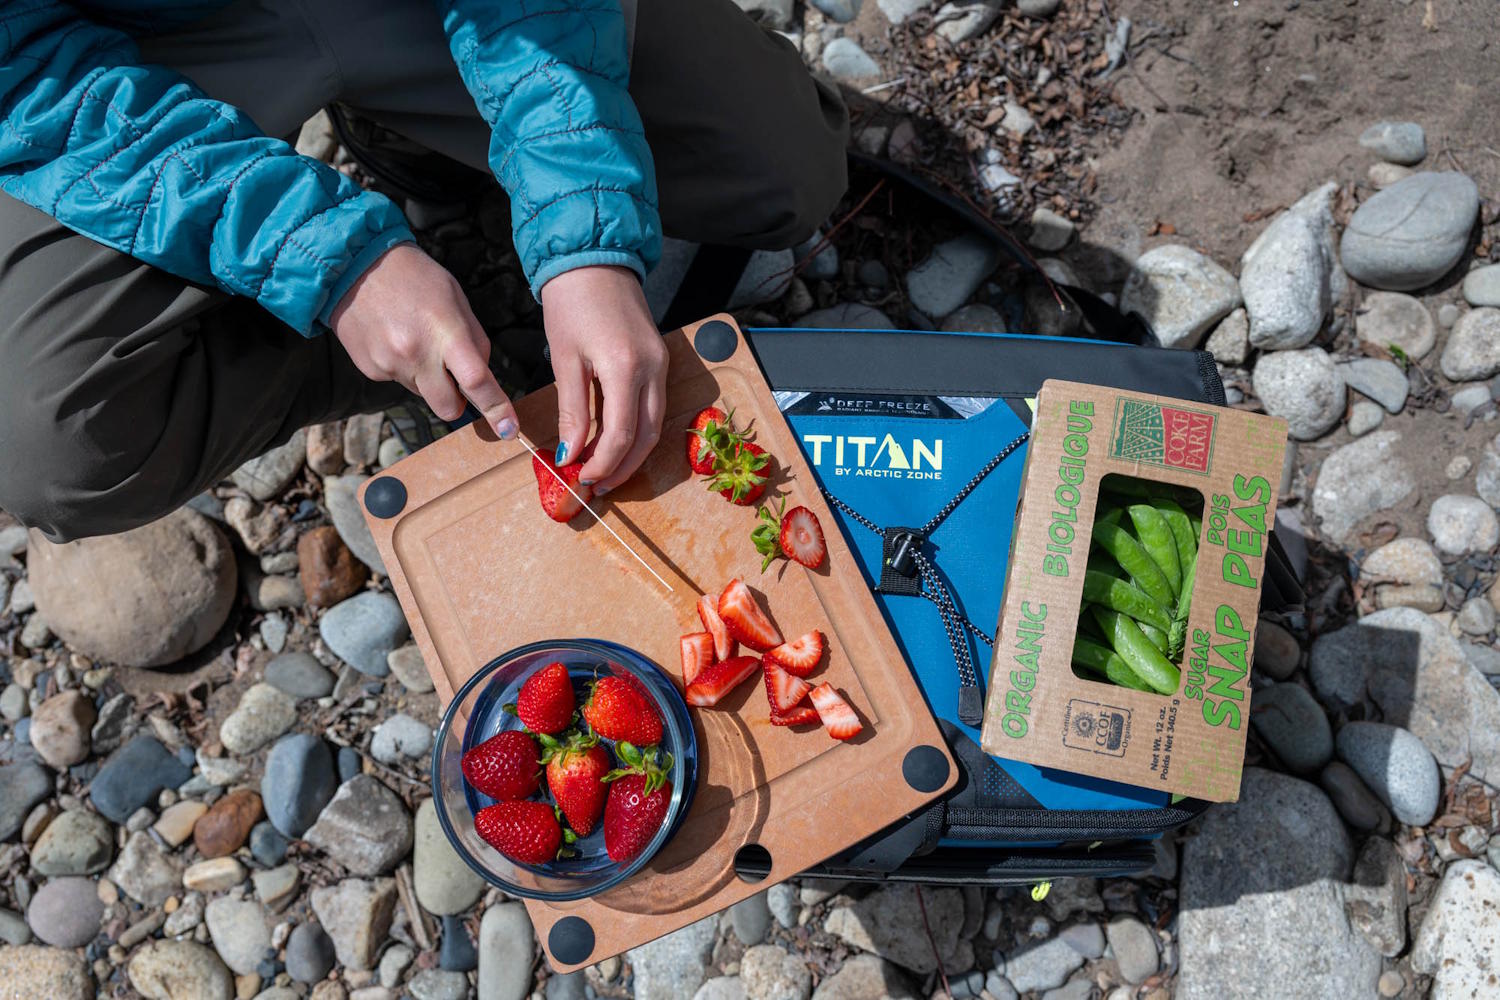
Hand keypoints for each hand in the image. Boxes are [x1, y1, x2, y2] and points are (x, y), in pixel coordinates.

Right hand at [330, 244, 517, 437]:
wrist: (353, 266)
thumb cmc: (414, 277)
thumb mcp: (455, 298)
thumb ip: (474, 340)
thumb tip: (482, 377)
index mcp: (445, 332)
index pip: (476, 381)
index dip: (496, 409)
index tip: (509, 429)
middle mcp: (416, 354)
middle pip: (448, 408)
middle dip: (456, 402)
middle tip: (452, 379)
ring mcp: (389, 364)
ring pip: (422, 392)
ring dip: (425, 376)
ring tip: (412, 337)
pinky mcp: (370, 370)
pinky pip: (398, 380)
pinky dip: (402, 367)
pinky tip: (392, 337)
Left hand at [541, 266, 667, 492]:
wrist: (594, 260)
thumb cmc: (572, 304)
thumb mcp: (565, 360)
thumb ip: (572, 410)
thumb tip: (571, 453)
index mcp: (626, 367)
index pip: (622, 433)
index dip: (603, 462)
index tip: (581, 477)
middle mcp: (653, 368)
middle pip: (647, 435)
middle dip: (623, 466)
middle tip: (597, 485)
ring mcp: (661, 363)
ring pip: (655, 424)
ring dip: (632, 452)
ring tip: (605, 469)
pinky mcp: (660, 359)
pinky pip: (653, 405)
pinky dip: (636, 429)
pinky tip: (615, 440)